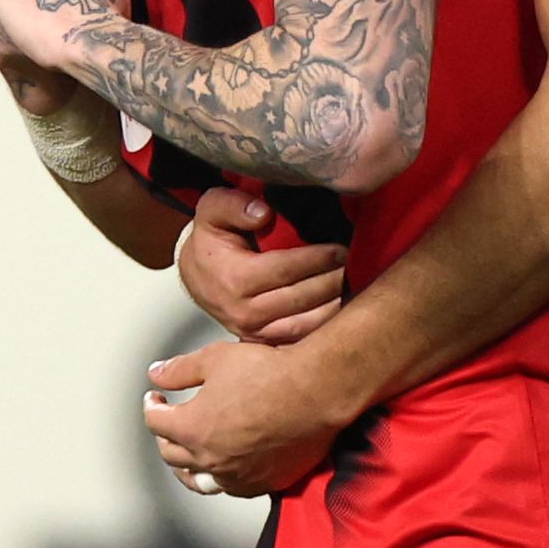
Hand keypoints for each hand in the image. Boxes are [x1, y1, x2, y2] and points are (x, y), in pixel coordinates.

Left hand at [144, 334, 347, 499]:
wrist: (315, 392)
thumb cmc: (269, 373)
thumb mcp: (215, 359)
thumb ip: (180, 370)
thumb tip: (156, 374)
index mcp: (193, 429)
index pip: (156, 423)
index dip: (151, 406)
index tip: (155, 398)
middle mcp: (211, 459)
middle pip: (172, 454)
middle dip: (165, 436)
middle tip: (169, 421)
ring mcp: (238, 475)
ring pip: (200, 480)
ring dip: (187, 467)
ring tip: (187, 456)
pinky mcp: (265, 482)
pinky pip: (233, 488)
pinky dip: (222, 478)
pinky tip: (225, 467)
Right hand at [179, 186, 343, 344]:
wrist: (196, 275)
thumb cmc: (211, 240)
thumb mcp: (212, 211)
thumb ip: (234, 205)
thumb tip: (264, 213)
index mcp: (234, 279)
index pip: (286, 270)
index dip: (317, 259)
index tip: (341, 249)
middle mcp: (244, 311)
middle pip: (301, 298)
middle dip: (332, 280)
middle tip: (352, 264)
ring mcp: (254, 331)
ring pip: (306, 324)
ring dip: (334, 305)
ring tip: (351, 284)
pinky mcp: (263, 342)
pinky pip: (302, 338)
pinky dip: (325, 325)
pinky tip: (341, 307)